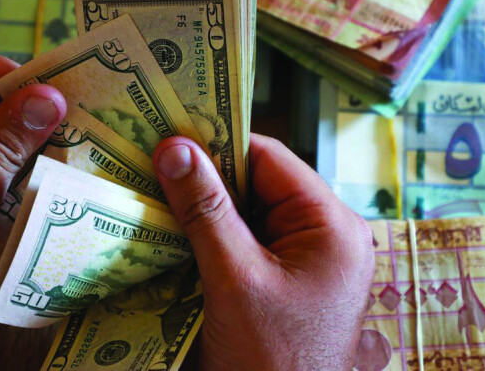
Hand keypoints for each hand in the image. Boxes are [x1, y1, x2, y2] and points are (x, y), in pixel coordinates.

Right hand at [153, 134, 373, 370]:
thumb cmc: (271, 360)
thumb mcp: (234, 278)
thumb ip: (205, 210)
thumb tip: (175, 148)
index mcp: (331, 224)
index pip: (270, 158)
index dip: (219, 143)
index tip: (170, 135)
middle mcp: (327, 233)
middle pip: (259, 183)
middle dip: (208, 177)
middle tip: (153, 163)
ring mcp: (309, 258)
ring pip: (250, 211)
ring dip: (207, 207)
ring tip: (156, 192)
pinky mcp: (290, 278)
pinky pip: (250, 240)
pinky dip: (215, 234)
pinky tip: (177, 230)